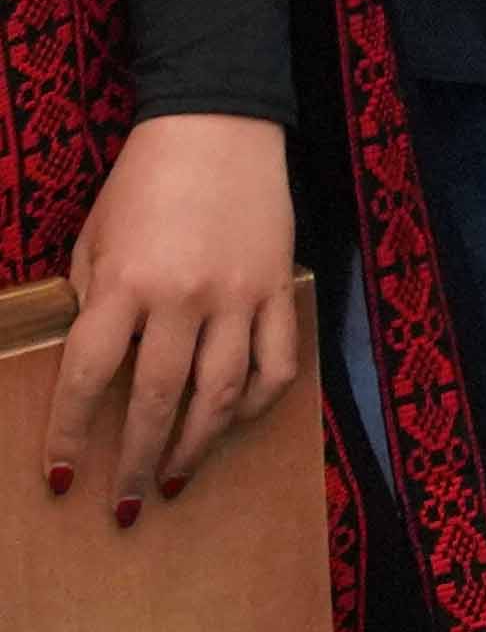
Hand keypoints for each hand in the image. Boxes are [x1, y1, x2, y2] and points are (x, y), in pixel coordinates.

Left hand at [44, 109, 298, 519]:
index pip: (87, 377)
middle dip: (136, 461)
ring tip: (177, 478)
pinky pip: (275, 361)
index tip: (61, 477)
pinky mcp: (280, 287)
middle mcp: (183, 298)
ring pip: (222, 393)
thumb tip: (101, 361)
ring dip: (196, 444)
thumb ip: (96, 301)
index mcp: (125, 284)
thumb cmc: (142, 181)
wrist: (219, 124)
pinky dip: (257, 401)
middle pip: (157, 399)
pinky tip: (234, 421)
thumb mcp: (95, 239)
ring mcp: (239, 295)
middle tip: (126, 506)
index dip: (69, 434)